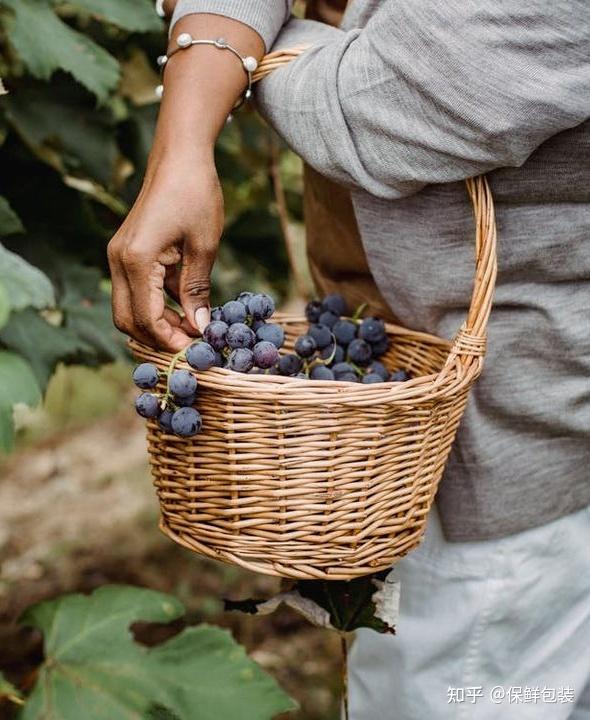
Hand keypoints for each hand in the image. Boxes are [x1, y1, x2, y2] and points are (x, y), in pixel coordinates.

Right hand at [107, 155, 222, 351]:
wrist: (179, 156)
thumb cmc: (196, 194)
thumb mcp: (204, 246)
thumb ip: (198, 289)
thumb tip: (200, 326)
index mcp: (136, 260)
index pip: (146, 318)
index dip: (170, 339)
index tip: (196, 348)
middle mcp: (118, 260)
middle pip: (127, 320)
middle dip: (157, 338)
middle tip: (191, 344)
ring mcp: (119, 256)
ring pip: (128, 308)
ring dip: (156, 324)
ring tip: (192, 328)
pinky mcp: (126, 253)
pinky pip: (134, 291)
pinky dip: (156, 305)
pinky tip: (185, 307)